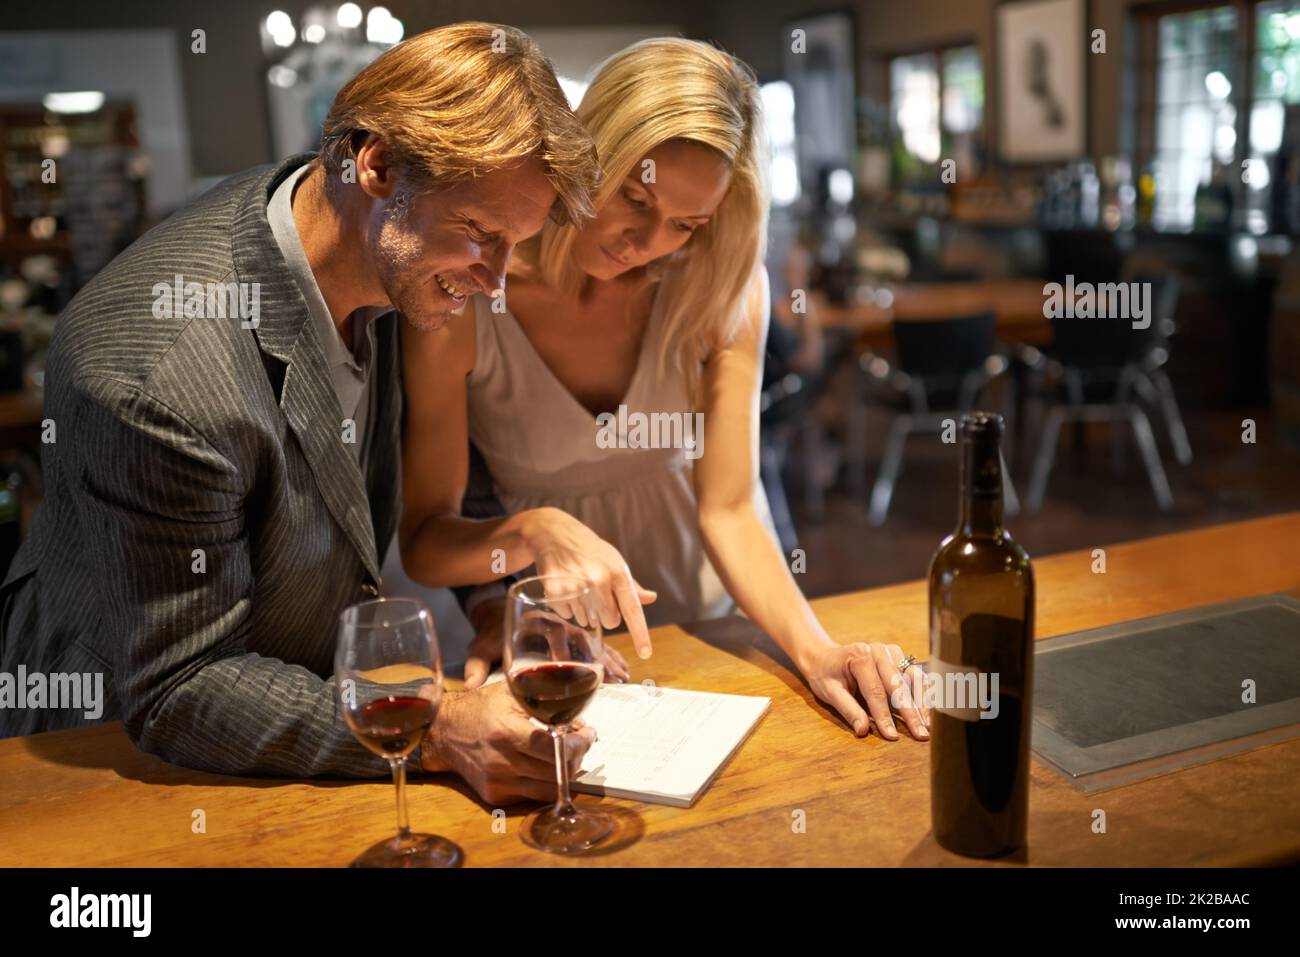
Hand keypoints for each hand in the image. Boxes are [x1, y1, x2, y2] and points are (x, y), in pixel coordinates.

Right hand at [419, 681, 597, 804]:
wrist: (444, 731)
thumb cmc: (481, 707)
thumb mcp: (511, 692)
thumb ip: (545, 701)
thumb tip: (578, 719)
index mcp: (507, 732)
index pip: (555, 749)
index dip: (579, 744)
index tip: (588, 734)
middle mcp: (502, 761)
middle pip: (558, 771)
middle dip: (578, 756)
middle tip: (582, 741)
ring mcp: (498, 782)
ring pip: (550, 788)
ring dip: (567, 772)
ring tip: (568, 754)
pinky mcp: (495, 795)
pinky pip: (533, 795)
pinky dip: (546, 781)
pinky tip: (546, 764)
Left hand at [464, 597, 629, 688]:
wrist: (499, 617)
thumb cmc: (492, 633)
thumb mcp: (483, 645)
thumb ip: (477, 663)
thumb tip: (470, 682)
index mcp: (536, 620)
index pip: (551, 631)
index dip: (560, 649)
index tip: (566, 666)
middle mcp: (557, 621)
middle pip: (579, 637)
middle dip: (594, 658)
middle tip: (606, 676)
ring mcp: (568, 629)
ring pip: (592, 642)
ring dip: (607, 659)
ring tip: (621, 677)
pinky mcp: (575, 638)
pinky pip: (596, 648)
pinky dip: (609, 659)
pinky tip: (621, 673)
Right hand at [522, 507, 656, 657]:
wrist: (555, 532)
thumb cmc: (590, 550)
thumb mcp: (614, 562)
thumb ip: (632, 586)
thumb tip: (651, 598)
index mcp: (618, 572)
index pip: (632, 609)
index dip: (640, 634)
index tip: (646, 653)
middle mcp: (599, 579)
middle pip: (610, 622)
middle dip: (606, 615)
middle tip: (597, 595)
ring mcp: (576, 585)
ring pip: (588, 620)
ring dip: (585, 611)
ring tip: (578, 586)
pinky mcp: (556, 590)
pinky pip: (567, 615)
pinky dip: (566, 607)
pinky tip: (565, 587)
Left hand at [804, 642, 929, 740]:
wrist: (826, 657)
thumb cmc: (826, 675)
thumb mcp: (829, 692)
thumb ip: (848, 710)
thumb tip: (863, 730)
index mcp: (860, 656)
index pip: (876, 691)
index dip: (885, 715)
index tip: (892, 736)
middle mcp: (879, 650)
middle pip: (898, 685)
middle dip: (910, 713)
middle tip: (920, 735)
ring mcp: (892, 651)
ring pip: (912, 679)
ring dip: (922, 704)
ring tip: (928, 726)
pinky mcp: (900, 657)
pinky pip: (916, 675)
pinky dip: (924, 693)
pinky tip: (929, 711)